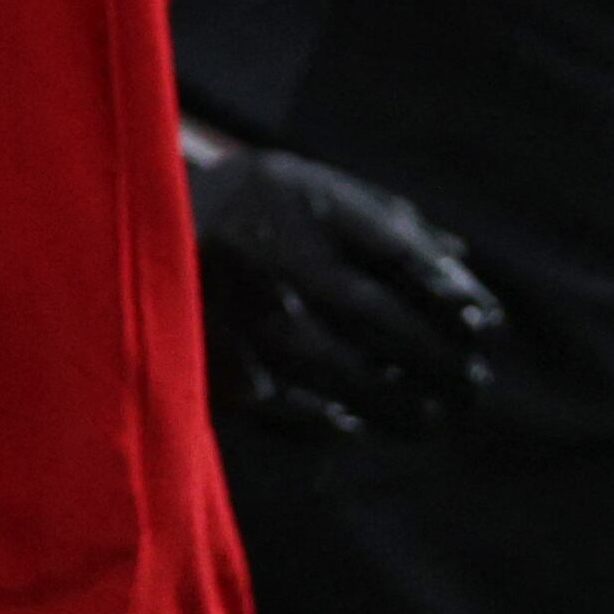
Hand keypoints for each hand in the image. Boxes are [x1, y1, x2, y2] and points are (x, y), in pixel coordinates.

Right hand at [189, 131, 500, 440]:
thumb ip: (384, 219)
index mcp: (303, 201)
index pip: (400, 253)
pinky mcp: (207, 354)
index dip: (450, 293)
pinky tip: (352, 426)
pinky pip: (278, 402)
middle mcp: (274, 254)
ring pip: (335, 369)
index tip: (486, 324)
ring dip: (392, 401)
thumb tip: (461, 262)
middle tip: (472, 385)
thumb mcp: (309, 186)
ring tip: (429, 418)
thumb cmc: (246, 206)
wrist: (127, 219)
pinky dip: (319, 420)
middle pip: (377, 316)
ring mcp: (239, 309)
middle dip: (436, 357)